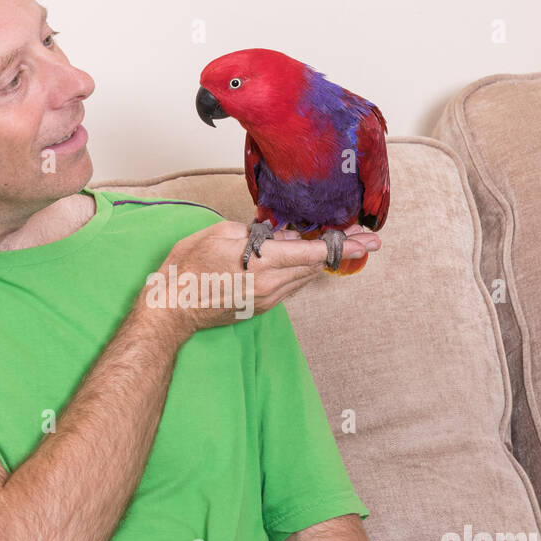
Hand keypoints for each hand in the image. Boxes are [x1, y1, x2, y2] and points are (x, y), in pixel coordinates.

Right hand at [153, 221, 379, 334]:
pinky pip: (290, 287)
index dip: (344, 246)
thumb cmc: (188, 267)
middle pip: (316, 267)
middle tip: (364, 240)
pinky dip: (299, 272)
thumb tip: (282, 235)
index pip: (315, 254)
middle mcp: (272, 286)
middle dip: (341, 252)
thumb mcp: (221, 234)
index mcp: (264, 264)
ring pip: (305, 278)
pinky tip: (300, 260)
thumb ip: (257, 232)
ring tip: (335, 246)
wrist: (172, 308)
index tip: (368, 241)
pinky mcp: (261, 308)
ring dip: (319, 262)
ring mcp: (268, 300)